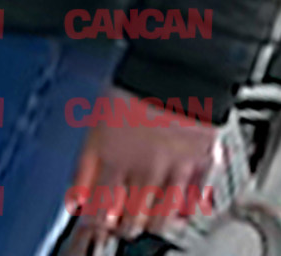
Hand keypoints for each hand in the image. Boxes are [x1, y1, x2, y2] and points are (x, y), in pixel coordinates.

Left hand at [65, 85, 221, 249]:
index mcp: (112, 155)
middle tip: (119, 216)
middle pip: (128, 223)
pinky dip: (182, 210)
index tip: (92, 220)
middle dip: (120, 223)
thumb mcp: (98, 119)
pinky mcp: (204, 166)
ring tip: (145, 211)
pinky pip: (192, 205)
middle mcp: (143, 167)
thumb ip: (86, 164)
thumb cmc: (136, 80)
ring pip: (158, 222)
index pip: (96, 211)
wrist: (180, 57)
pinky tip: (175, 203)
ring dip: (148, 221)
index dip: (93, 222)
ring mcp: (174, 170)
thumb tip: (75, 199)